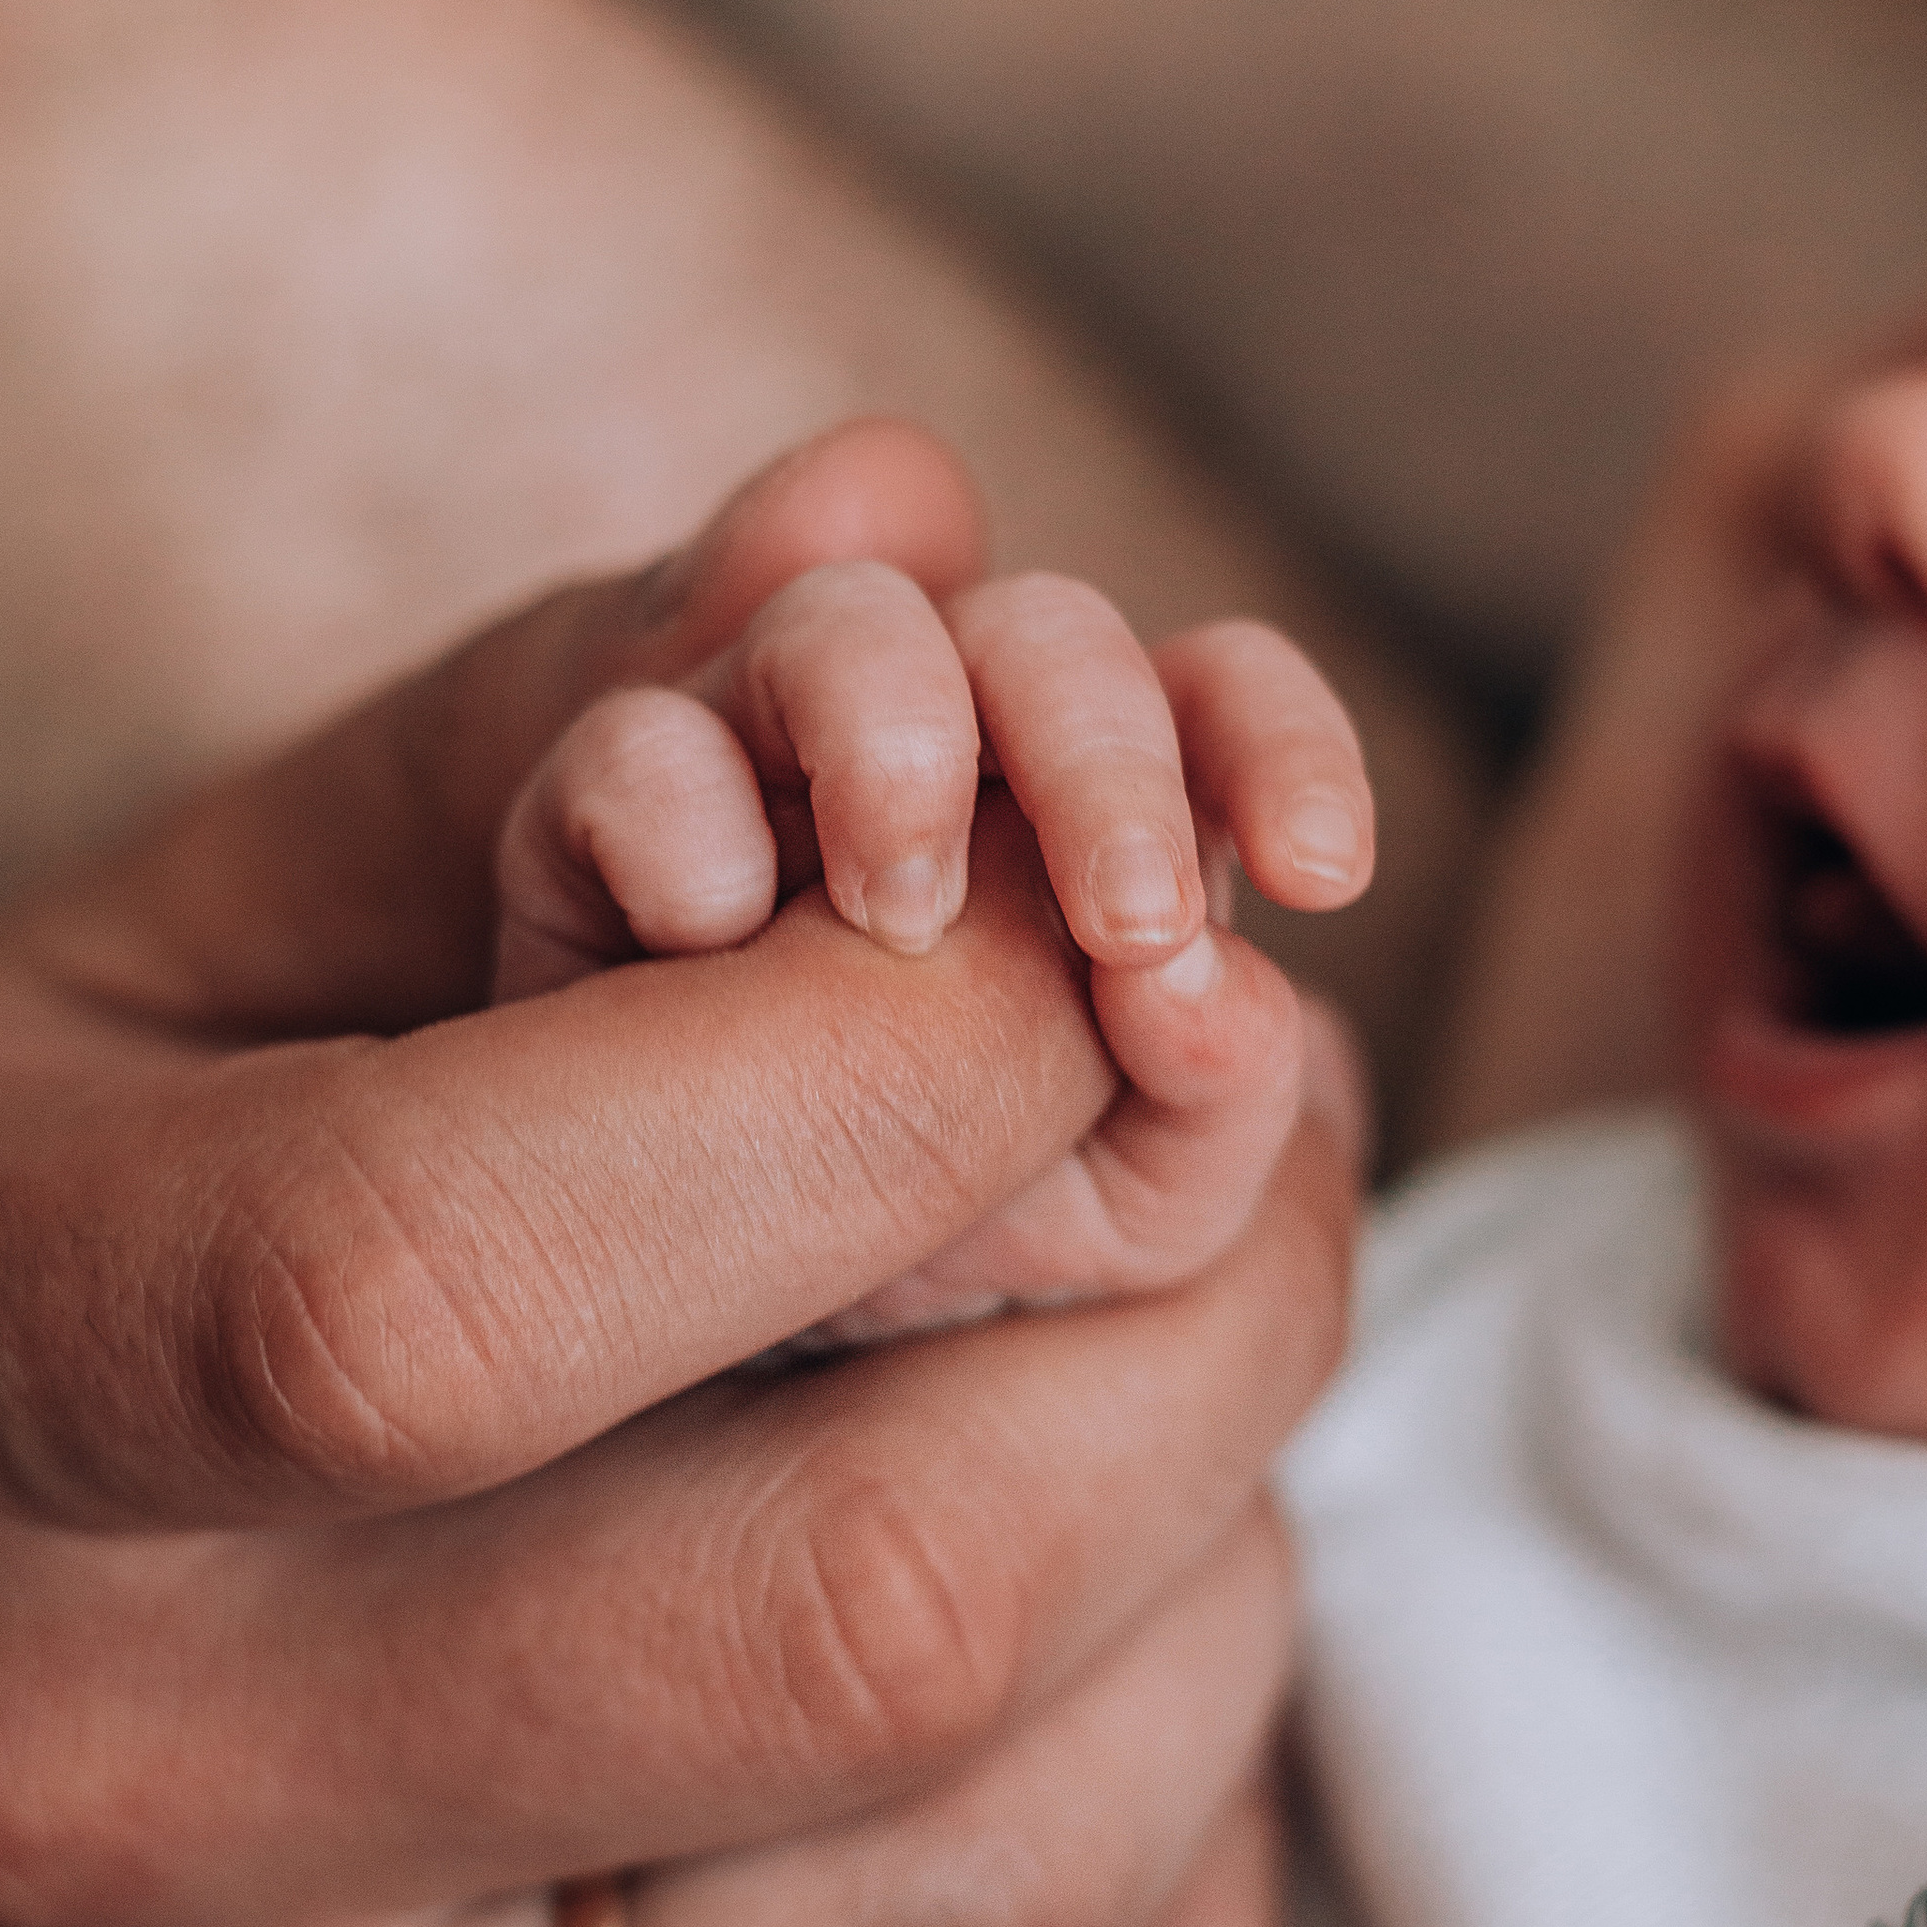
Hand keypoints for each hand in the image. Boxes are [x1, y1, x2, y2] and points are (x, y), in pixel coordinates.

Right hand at [0, 433, 1358, 1926]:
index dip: (916, 1071)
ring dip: (1221, 1589)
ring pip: (1015, 1892)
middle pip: (867, 1607)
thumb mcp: (199, 913)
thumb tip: (926, 520)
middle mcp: (82, 1804)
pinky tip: (1090, 1709)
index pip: (481, 1262)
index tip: (1078, 951)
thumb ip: (573, 703)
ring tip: (1131, 1418)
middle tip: (1241, 1145)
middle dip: (1205, 1314)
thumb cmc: (49, 1229)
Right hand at [496, 524, 1371, 1332]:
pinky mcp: (603, 825)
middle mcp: (943, 744)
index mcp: (1092, 812)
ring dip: (899, 739)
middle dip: (1106, 760)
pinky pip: (635, 748)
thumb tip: (1217, 986)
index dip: (1284, 744)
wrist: (710, 1302)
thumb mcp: (1119, 1210)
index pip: (1213, 694)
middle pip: (1045, 631)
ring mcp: (765, 760)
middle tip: (1127, 926)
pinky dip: (682, 819)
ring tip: (901, 912)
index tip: (1323, 873)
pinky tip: (709, 941)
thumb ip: (1211, 1105)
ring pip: (844, 624)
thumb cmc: (947, 1221)